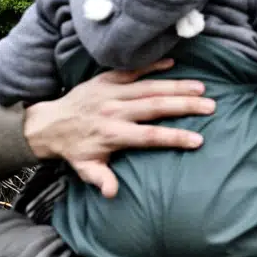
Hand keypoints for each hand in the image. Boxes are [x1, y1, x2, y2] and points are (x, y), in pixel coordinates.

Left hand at [23, 60, 215, 198]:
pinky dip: (152, 65)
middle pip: (156, 107)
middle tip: (210, 106)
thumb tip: (112, 193)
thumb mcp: (85, 168)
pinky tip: (172, 62)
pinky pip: (132, 70)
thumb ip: (100, 179)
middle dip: (185, 106)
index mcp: (112, 134)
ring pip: (149, 87)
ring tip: (201, 87)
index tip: (198, 140)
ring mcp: (110, 93)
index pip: (150, 136)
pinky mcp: (105, 80)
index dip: (174, 138)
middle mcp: (114, 111)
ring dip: (176, 86)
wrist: (46, 124)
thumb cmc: (74, 148)